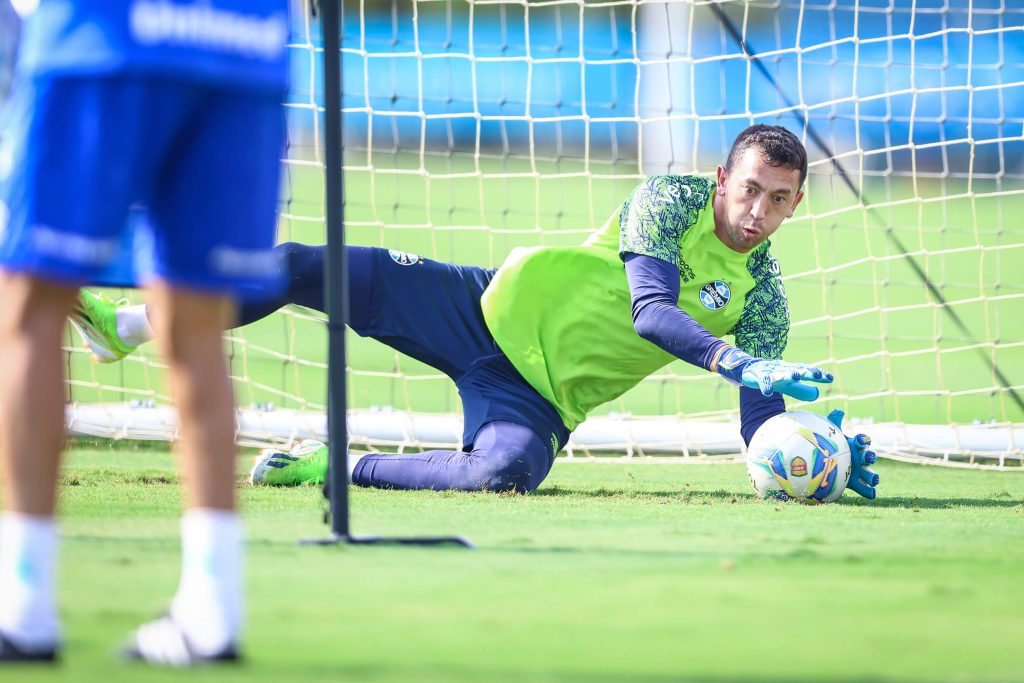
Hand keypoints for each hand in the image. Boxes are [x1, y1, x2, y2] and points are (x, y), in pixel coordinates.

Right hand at [715, 347, 833, 400]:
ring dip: (788, 374)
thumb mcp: (788, 384)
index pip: (807, 371)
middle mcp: (783, 369)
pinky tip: (767, 393)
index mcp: (792, 370)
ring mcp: (771, 372)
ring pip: (781, 373)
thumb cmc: (772, 377)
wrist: (748, 369)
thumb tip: (817, 394)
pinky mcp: (758, 376)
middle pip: (797, 369)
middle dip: (807, 372)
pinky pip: (762, 381)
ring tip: (796, 376)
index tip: (830, 379)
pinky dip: (765, 386)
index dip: (818, 374)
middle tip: (817, 375)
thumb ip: (802, 390)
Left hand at [827, 409, 878, 499]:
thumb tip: (838, 411)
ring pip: (870, 474)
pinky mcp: (856, 483)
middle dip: (869, 457)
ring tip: (874, 479)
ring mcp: (859, 471)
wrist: (826, 463)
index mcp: (854, 446)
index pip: (861, 441)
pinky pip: (865, 489)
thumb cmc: (832, 446)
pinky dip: (869, 492)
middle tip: (868, 458)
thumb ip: (834, 422)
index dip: (862, 440)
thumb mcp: (831, 434)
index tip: (862, 440)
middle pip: (868, 457)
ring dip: (873, 476)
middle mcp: (860, 458)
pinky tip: (872, 494)